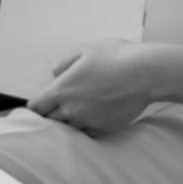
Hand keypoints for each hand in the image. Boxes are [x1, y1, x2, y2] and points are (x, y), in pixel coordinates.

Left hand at [26, 38, 151, 135]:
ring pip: (68, 129)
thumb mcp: (86, 50)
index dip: (35, 106)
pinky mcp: (103, 129)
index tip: (41, 103)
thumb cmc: (117, 57)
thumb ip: (64, 62)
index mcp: (62, 89)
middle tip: (59, 105)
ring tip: (79, 110)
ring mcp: (87, 122)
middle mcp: (71, 109)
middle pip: (50, 121)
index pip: (36, 107)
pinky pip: (87, 133)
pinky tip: (94, 115)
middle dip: (51, 114)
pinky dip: (86, 127)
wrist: (146, 74)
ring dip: (69, 122)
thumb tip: (56, 74)